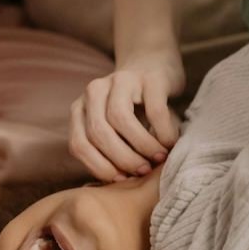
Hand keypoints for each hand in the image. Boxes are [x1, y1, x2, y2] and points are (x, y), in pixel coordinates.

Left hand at [69, 52, 185, 180]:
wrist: (153, 65)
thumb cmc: (137, 108)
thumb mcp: (117, 129)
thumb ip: (112, 150)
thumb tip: (118, 185)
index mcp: (81, 108)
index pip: (79, 143)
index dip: (98, 166)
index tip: (121, 180)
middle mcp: (95, 91)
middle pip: (98, 132)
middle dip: (121, 158)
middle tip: (142, 171)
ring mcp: (121, 80)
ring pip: (119, 118)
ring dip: (140, 146)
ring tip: (157, 159)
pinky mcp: (149, 77)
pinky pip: (153, 108)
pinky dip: (162, 131)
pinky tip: (169, 142)